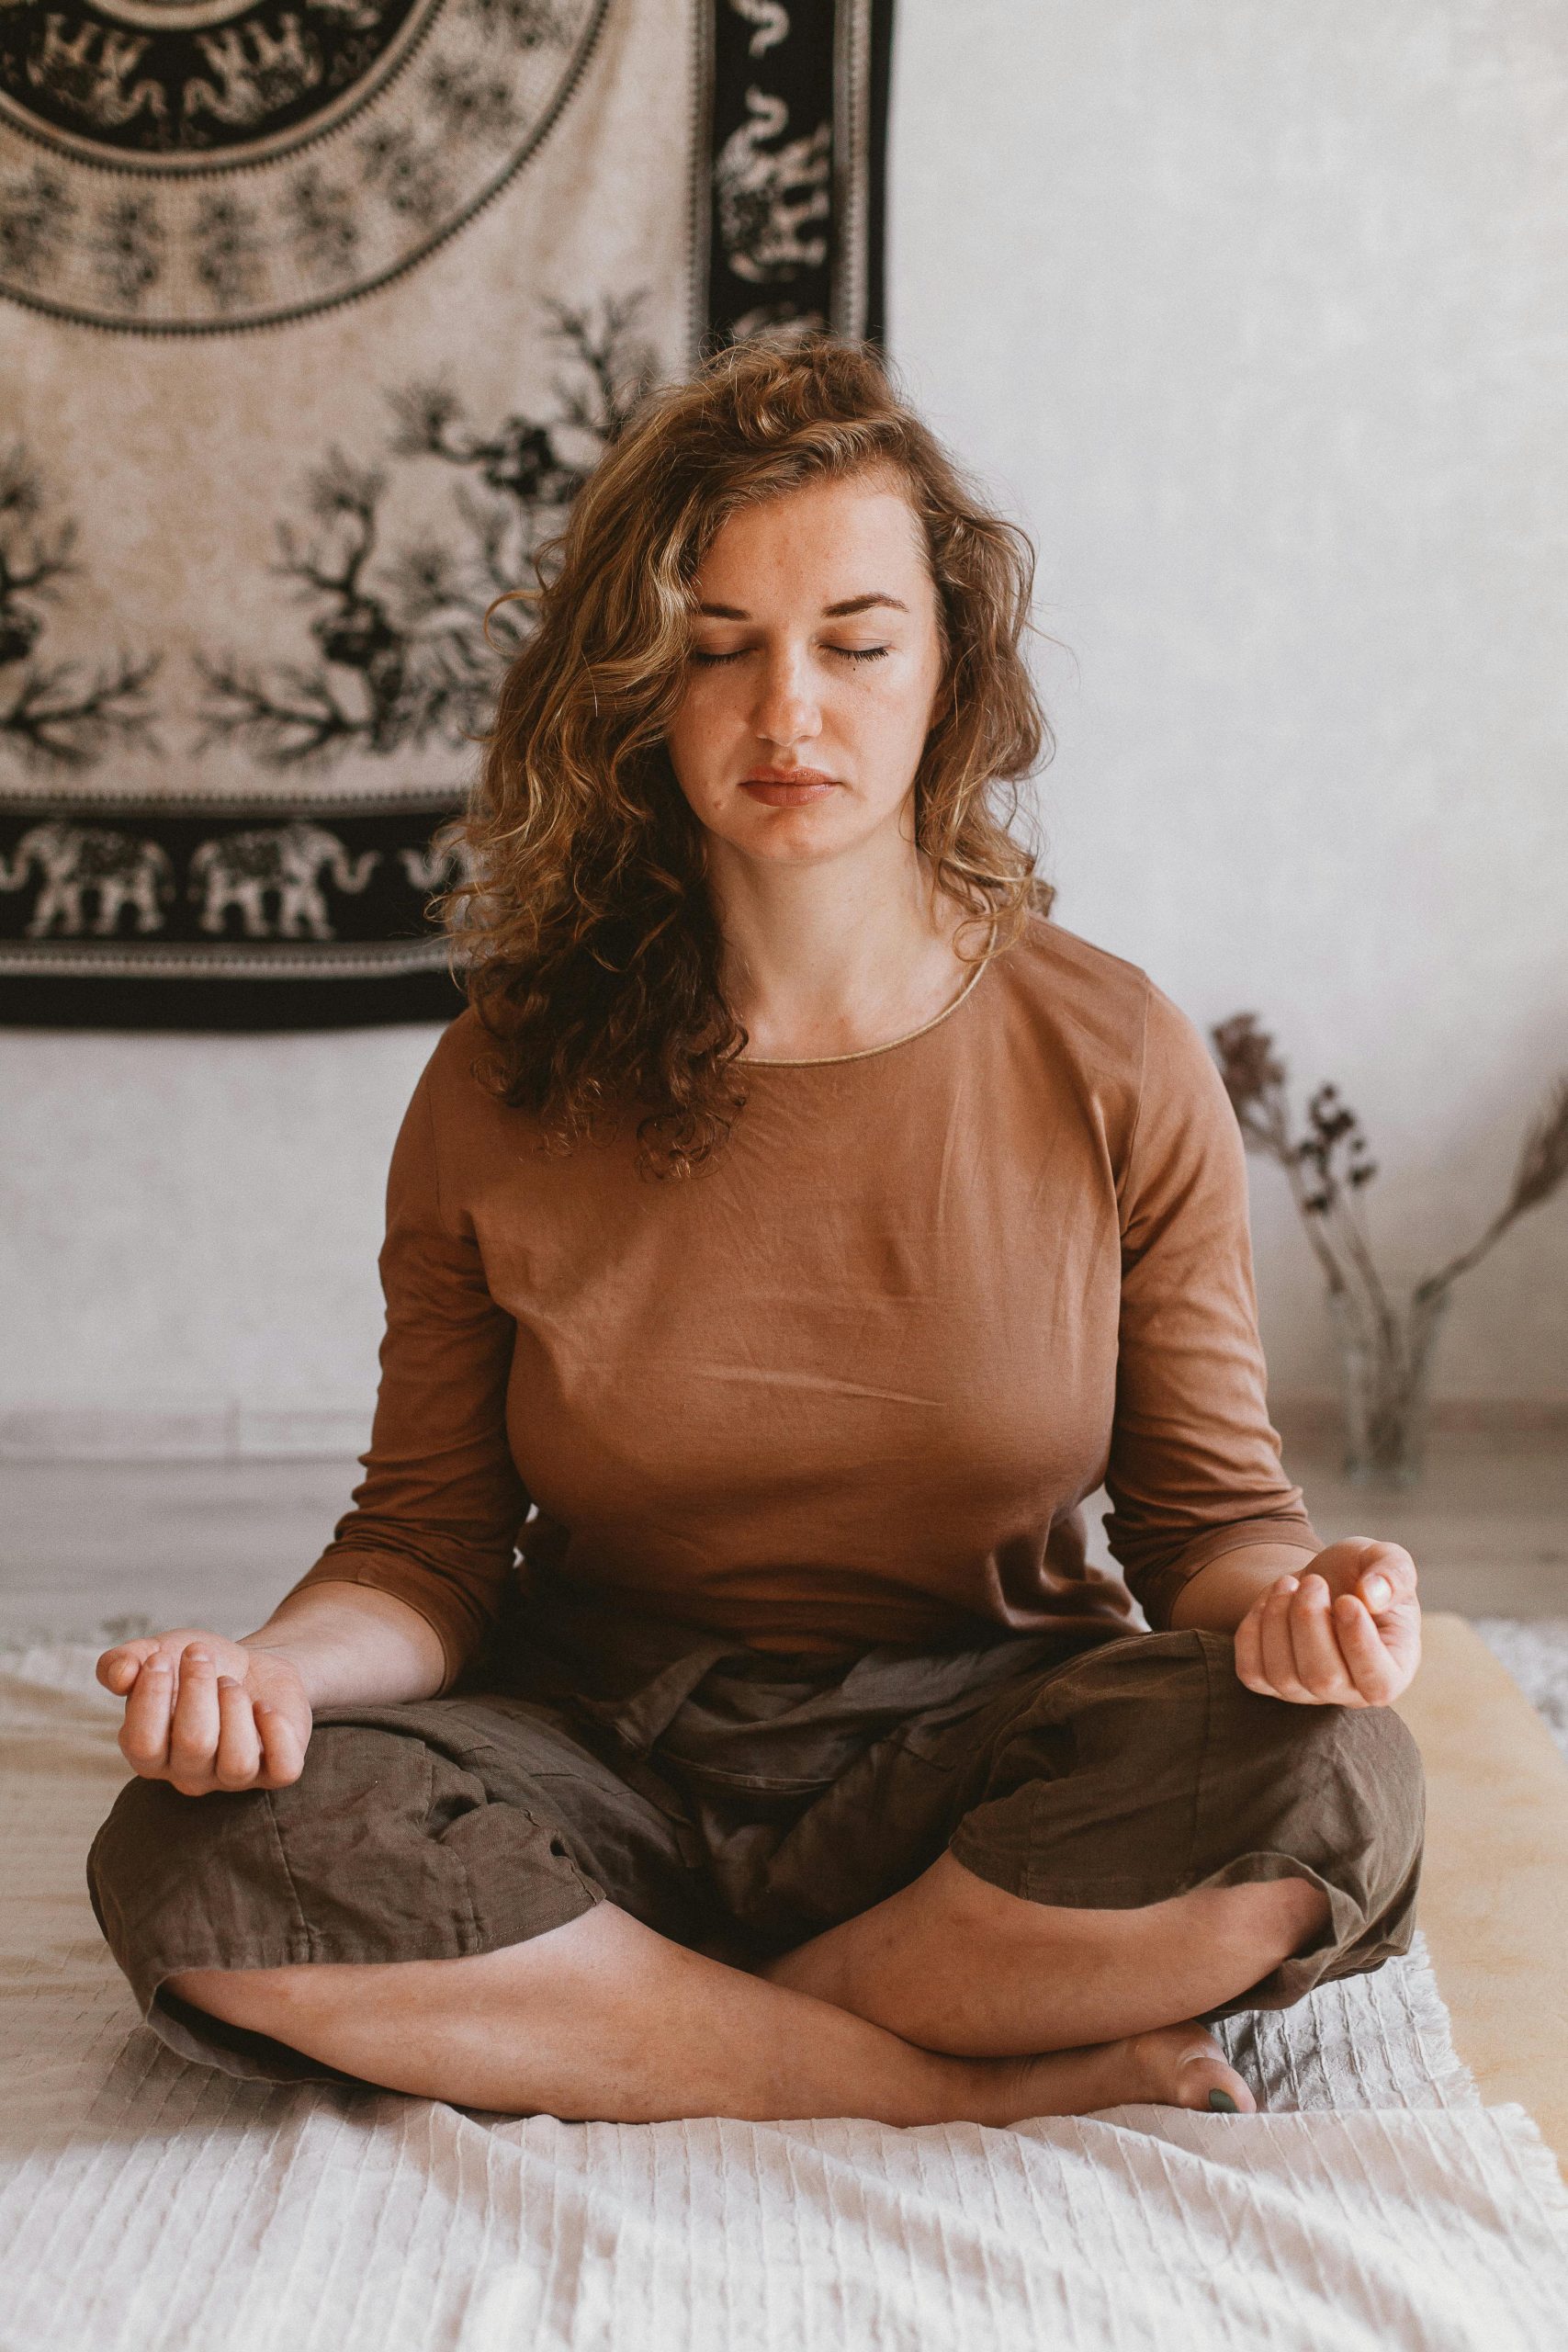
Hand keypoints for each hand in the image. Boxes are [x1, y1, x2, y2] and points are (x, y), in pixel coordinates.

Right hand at [95, 1628, 312, 1794]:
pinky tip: (264, 1705)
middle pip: (195, 1744)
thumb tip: (119, 1675)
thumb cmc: (196, 1668)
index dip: (151, 1695)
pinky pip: (284, 1770)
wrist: (250, 1667)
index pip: (142, 1743)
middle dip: (199, 1687)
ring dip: (236, 1706)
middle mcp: (190, 1774)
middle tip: (201, 1656)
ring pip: (238, 1762)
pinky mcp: (275, 1771)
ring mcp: (234, 1778)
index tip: (162, 1656)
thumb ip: (122, 1662)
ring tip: (231, 1683)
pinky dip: (277, 1732)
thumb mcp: (156, 1653)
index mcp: (150, 1754)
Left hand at [1233, 1538, 1420, 1708]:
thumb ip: (1393, 1573)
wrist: (1319, 1580)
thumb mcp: (1386, 1559)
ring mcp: (1307, 1692)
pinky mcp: (1270, 1683)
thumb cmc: (1361, 1573)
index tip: (1346, 1600)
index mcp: (1394, 1668)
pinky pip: (1251, 1671)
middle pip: (1323, 1679)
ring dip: (1278, 1619)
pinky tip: (1270, 1603)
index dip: (1359, 1644)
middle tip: (1313, 1582)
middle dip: (1309, 1621)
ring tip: (1288, 1584)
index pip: (1379, 1684)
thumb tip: (1373, 1595)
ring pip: (1283, 1675)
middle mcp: (1350, 1691)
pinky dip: (1253, 1631)